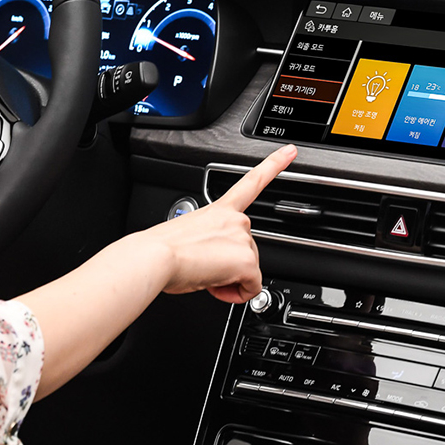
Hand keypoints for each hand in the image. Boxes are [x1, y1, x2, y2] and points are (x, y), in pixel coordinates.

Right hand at [142, 144, 295, 303]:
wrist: (155, 258)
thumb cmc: (162, 250)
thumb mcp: (188, 236)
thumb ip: (209, 241)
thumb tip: (208, 261)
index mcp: (219, 209)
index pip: (252, 182)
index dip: (274, 164)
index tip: (290, 151)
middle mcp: (235, 219)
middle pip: (248, 249)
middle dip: (231, 265)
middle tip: (205, 268)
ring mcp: (242, 238)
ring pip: (248, 270)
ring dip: (230, 279)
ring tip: (204, 275)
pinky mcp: (246, 261)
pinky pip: (251, 288)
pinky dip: (236, 294)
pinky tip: (216, 288)